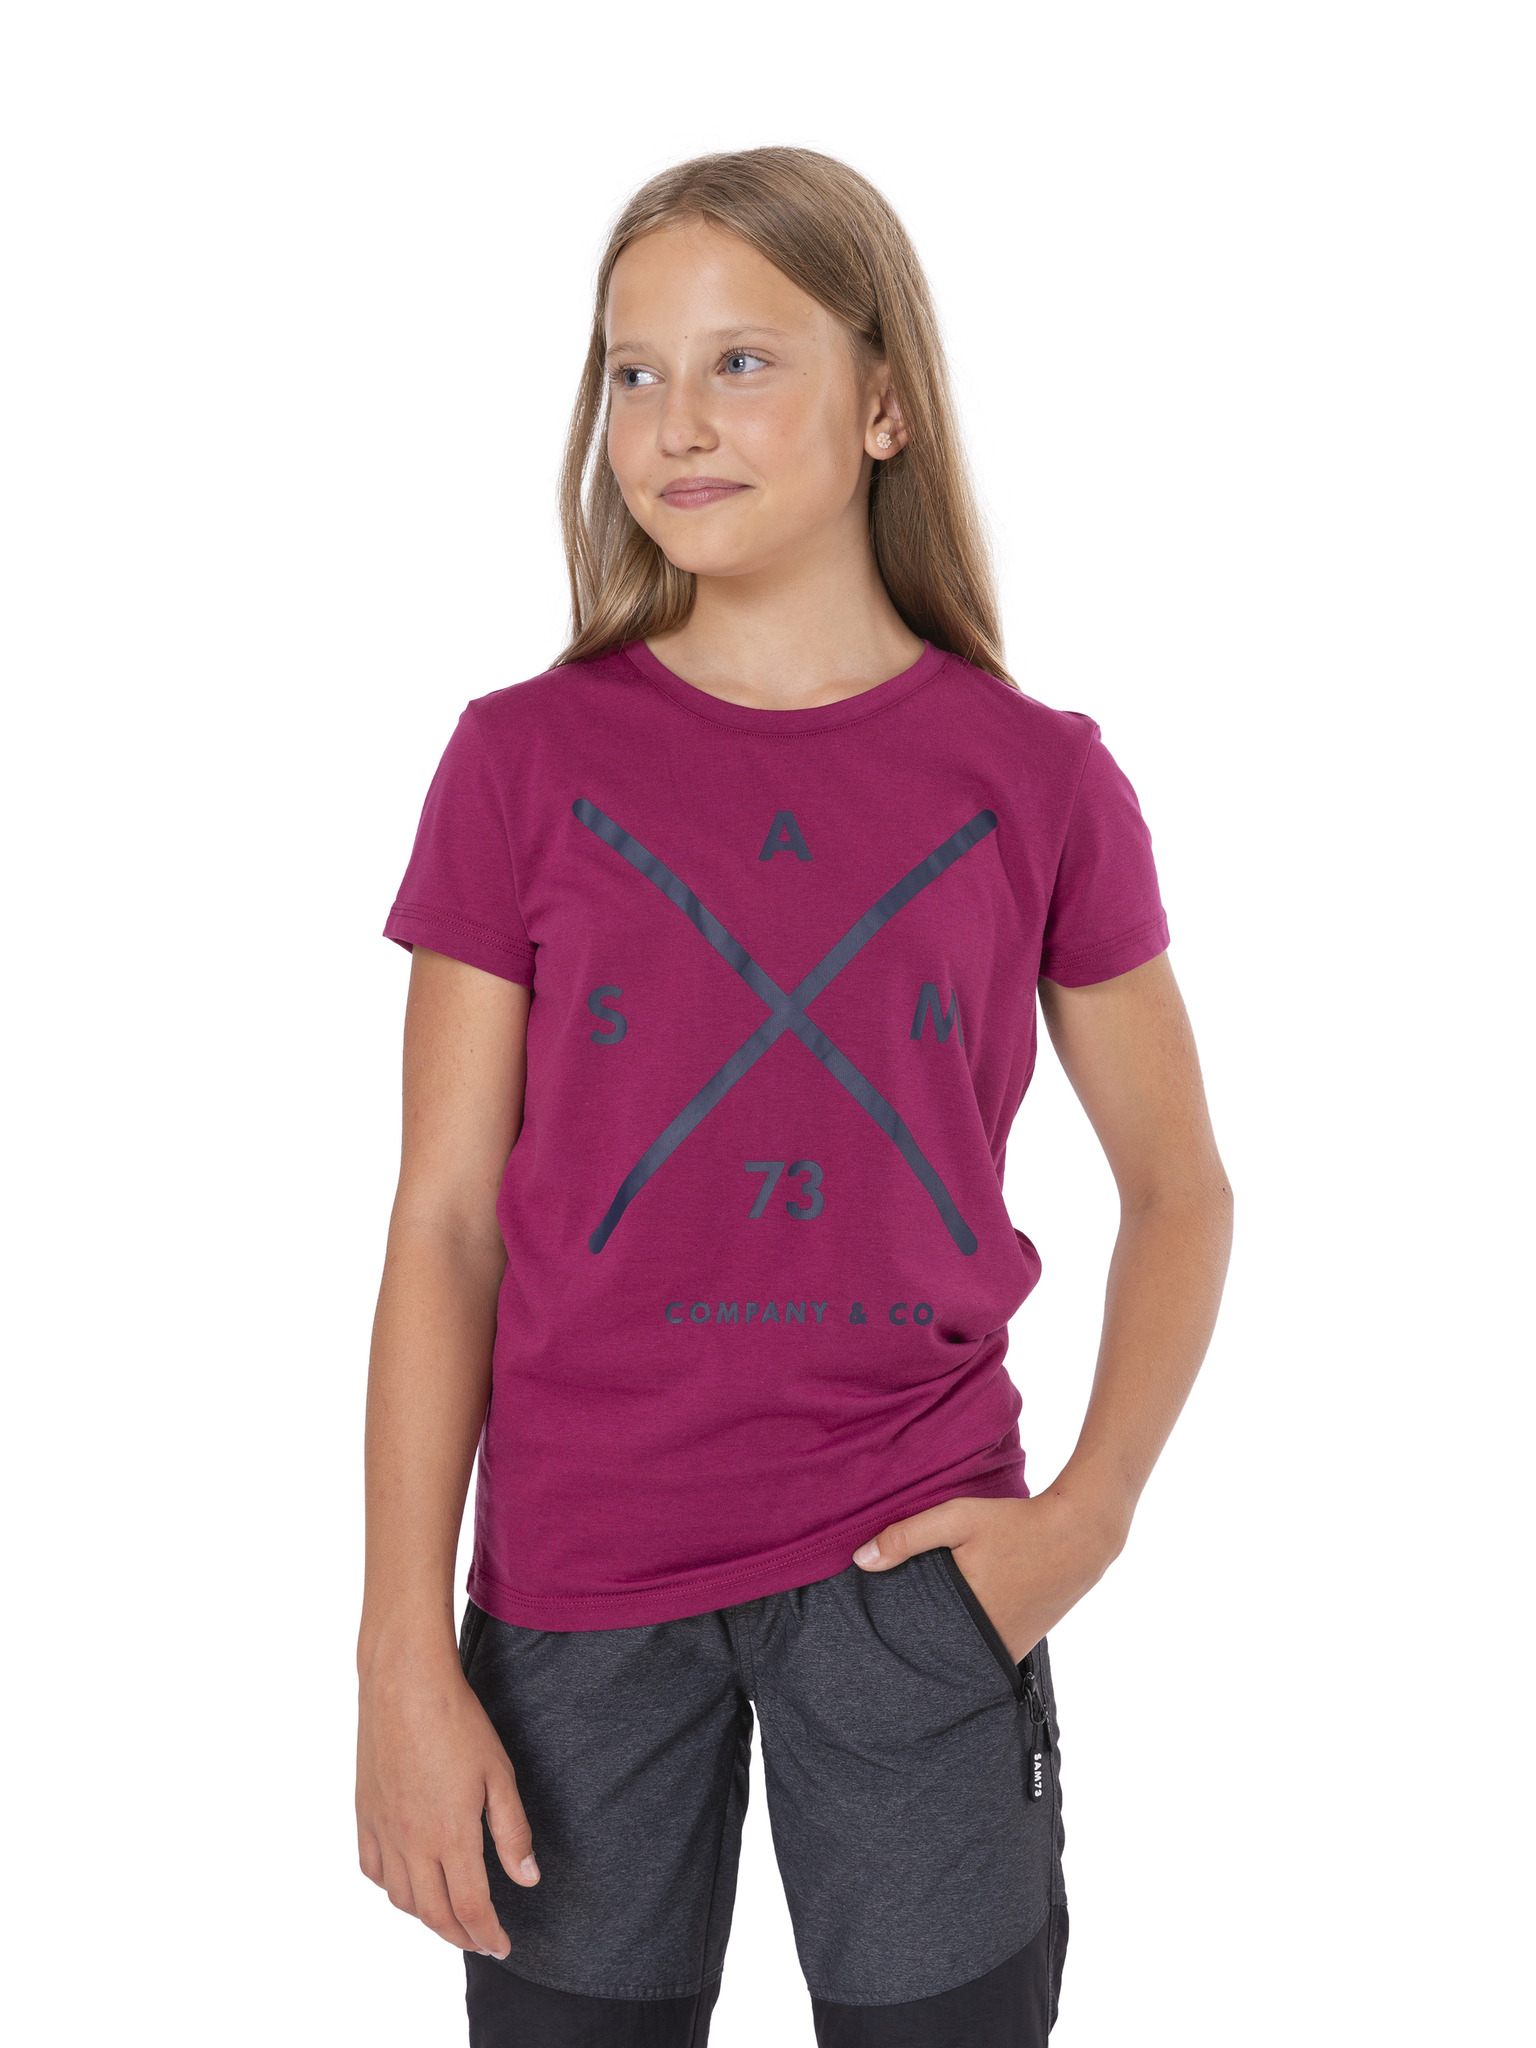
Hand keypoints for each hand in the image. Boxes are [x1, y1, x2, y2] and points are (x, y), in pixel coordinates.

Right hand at [356, 1642, 537, 1957]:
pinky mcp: (364, 1812)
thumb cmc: (458, 1722)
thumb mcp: (499, 1775)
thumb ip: (512, 1832)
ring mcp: (383, 1829)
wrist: (405, 1683)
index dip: (487, 1934)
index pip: (469, 1908)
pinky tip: (407, 1881)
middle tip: (481, 1941)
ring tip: (449, 1915)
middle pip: (433, 1913)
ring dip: (426, 1916)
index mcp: (449, 1836)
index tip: (502, 1946)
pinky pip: (373, 1868)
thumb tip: (526, 1879)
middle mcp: (411, 1842)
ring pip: (400, 1897)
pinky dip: (391, 1887)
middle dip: (460, 1936)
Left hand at [852, 1483, 1129, 1663]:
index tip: (870, 1640)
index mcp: (964, 1614)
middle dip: (912, 1648)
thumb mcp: (958, 1517)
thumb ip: (907, 1537)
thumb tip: (859, 1560)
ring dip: (940, 1647)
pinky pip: (982, 1653)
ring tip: (916, 1637)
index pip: (913, 1643)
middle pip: (934, 1653)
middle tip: (884, 1644)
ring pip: (958, 1656)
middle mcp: (985, 1641)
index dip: (891, 1641)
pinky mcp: (1021, 1646)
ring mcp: (1006, 1648)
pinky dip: (966, 1645)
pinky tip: (953, 1629)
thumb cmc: (1015, 1524)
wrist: (1079, 1535)